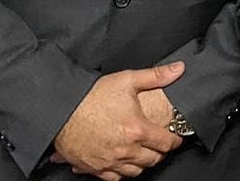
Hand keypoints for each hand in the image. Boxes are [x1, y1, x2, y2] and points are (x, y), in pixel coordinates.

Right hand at [52, 62, 184, 179]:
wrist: (62, 110)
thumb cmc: (91, 96)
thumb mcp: (127, 80)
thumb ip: (156, 76)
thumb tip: (178, 70)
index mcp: (137, 130)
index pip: (166, 143)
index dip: (175, 140)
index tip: (176, 137)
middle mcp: (125, 150)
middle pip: (153, 160)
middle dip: (160, 152)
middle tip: (159, 143)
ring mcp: (109, 161)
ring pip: (135, 171)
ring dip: (142, 163)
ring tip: (143, 152)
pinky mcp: (94, 168)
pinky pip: (114, 178)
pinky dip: (122, 172)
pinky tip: (122, 162)